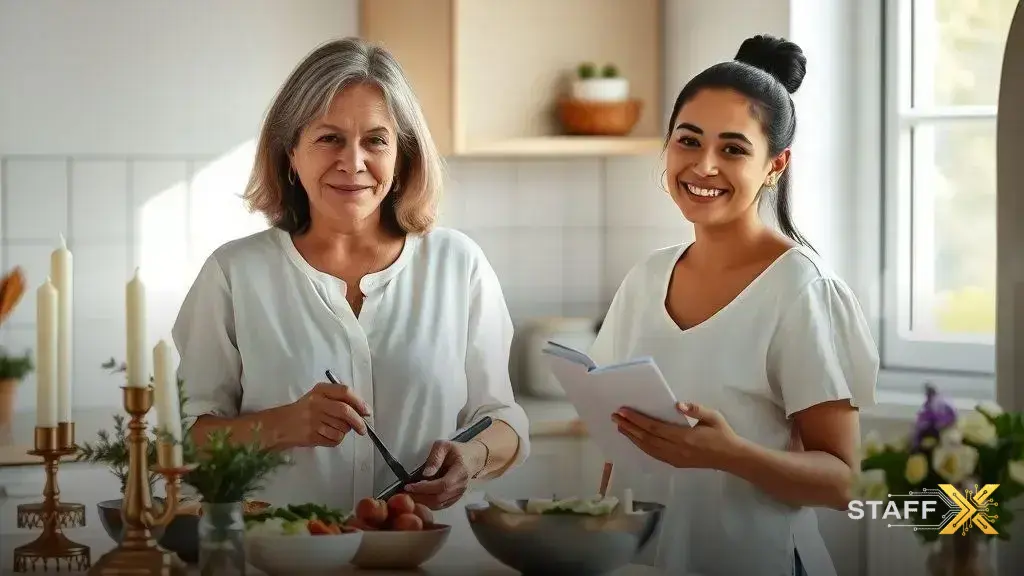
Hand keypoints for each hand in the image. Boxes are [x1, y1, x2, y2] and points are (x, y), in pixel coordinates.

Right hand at [279, 382, 369, 447]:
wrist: (280, 425)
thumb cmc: (304, 411)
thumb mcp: (319, 398)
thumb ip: (339, 400)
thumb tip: (363, 411)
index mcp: (320, 390)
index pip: (345, 392)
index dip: (359, 402)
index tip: (366, 412)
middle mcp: (317, 403)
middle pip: (345, 411)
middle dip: (358, 422)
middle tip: (363, 429)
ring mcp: (313, 419)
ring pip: (341, 428)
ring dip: (343, 432)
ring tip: (333, 429)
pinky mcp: (312, 435)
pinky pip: (334, 440)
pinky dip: (336, 440)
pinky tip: (326, 435)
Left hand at [403, 440, 485, 509]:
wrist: (472, 459)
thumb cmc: (456, 450)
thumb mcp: (445, 446)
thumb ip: (435, 458)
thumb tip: (425, 474)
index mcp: (460, 471)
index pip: (442, 485)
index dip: (424, 488)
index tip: (408, 486)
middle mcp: (461, 486)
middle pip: (439, 498)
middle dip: (420, 497)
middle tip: (403, 494)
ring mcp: (458, 495)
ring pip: (439, 504)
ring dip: (422, 502)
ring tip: (407, 496)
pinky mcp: (454, 499)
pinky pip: (440, 506)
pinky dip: (428, 504)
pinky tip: (417, 499)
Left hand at [612, 402, 740, 469]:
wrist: (731, 458)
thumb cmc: (722, 434)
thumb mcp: (713, 417)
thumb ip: (696, 410)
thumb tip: (678, 404)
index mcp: (684, 437)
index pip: (654, 428)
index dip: (637, 420)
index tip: (623, 411)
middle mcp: (676, 450)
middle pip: (646, 439)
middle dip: (629, 427)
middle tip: (615, 417)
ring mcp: (674, 459)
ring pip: (648, 448)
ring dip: (632, 437)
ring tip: (620, 427)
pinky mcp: (675, 463)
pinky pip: (653, 454)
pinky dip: (641, 446)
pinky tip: (635, 439)